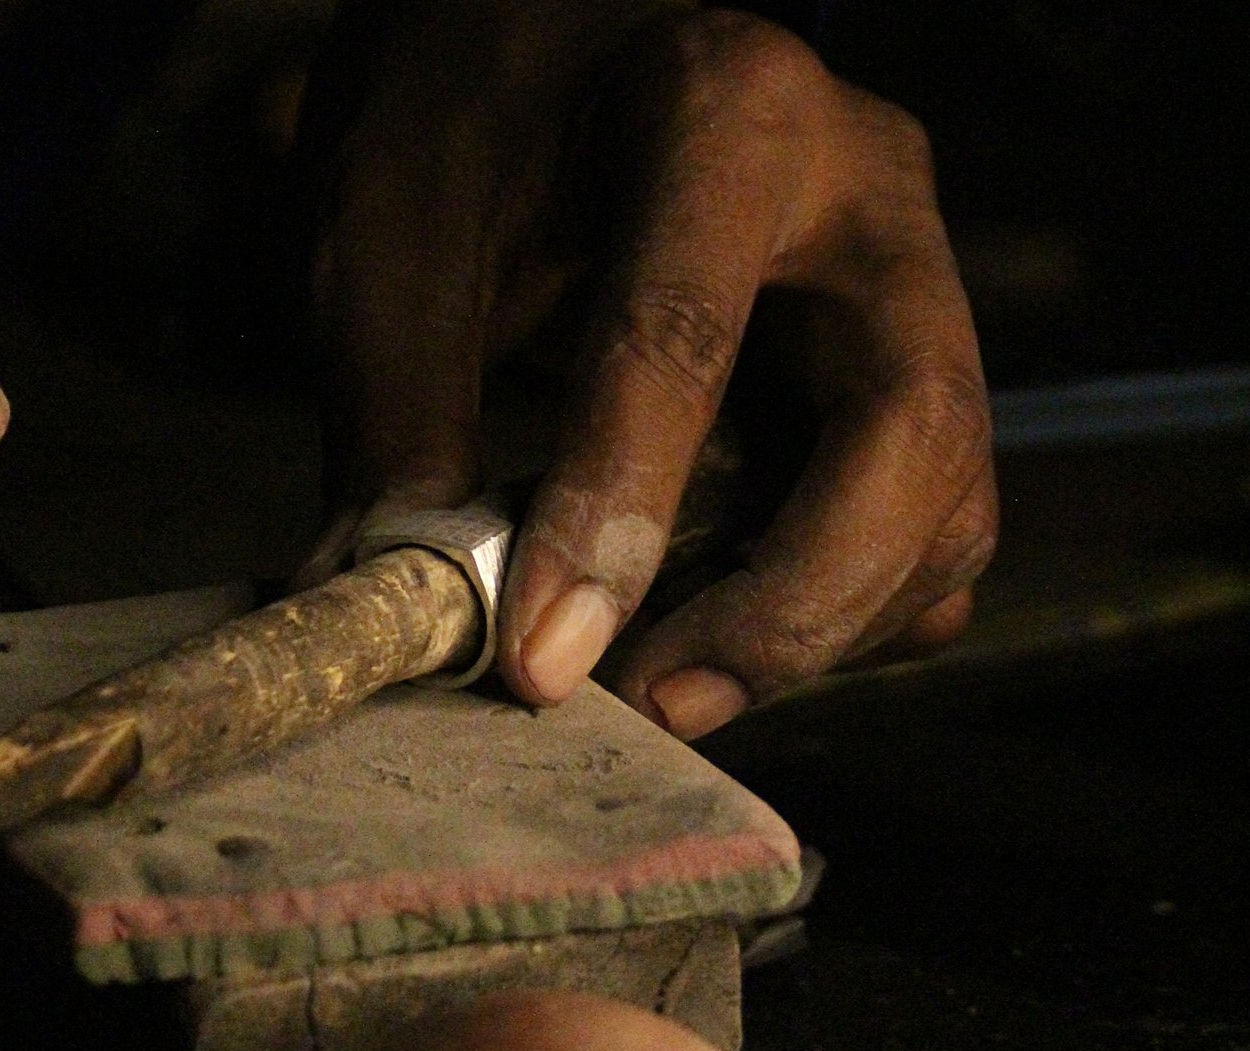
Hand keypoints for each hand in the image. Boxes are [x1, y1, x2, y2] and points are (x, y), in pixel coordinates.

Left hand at [298, 4, 995, 737]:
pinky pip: (926, 522)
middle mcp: (861, 192)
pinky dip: (841, 610)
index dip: (614, 511)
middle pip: (909, 432)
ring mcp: (907, 279)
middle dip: (790, 604)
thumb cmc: (469, 112)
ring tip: (662, 685)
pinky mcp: (902, 363)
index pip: (684, 334)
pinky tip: (716, 634)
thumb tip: (391, 604)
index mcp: (723, 111)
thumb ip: (398, 411)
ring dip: (821, 626)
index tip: (539, 655)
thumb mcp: (394, 232)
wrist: (551, 45)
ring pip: (945, 498)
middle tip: (651, 700)